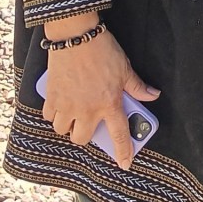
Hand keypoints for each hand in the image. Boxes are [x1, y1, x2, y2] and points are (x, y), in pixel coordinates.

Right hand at [40, 16, 159, 169]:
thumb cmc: (104, 51)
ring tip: (74, 111)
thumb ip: (137, 86)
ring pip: (63, 130)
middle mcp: (87, 110)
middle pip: (82, 138)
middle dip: (85, 134)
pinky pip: (49, 117)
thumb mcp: (125, 68)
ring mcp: (67, 106)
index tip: (125, 164)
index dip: (123, 151)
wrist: (77, 37)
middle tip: (90, 121)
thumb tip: (153, 95)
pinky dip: (54, 113)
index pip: (119, 134)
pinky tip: (61, 103)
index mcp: (109, 103)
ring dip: (68, 125)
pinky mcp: (51, 99)